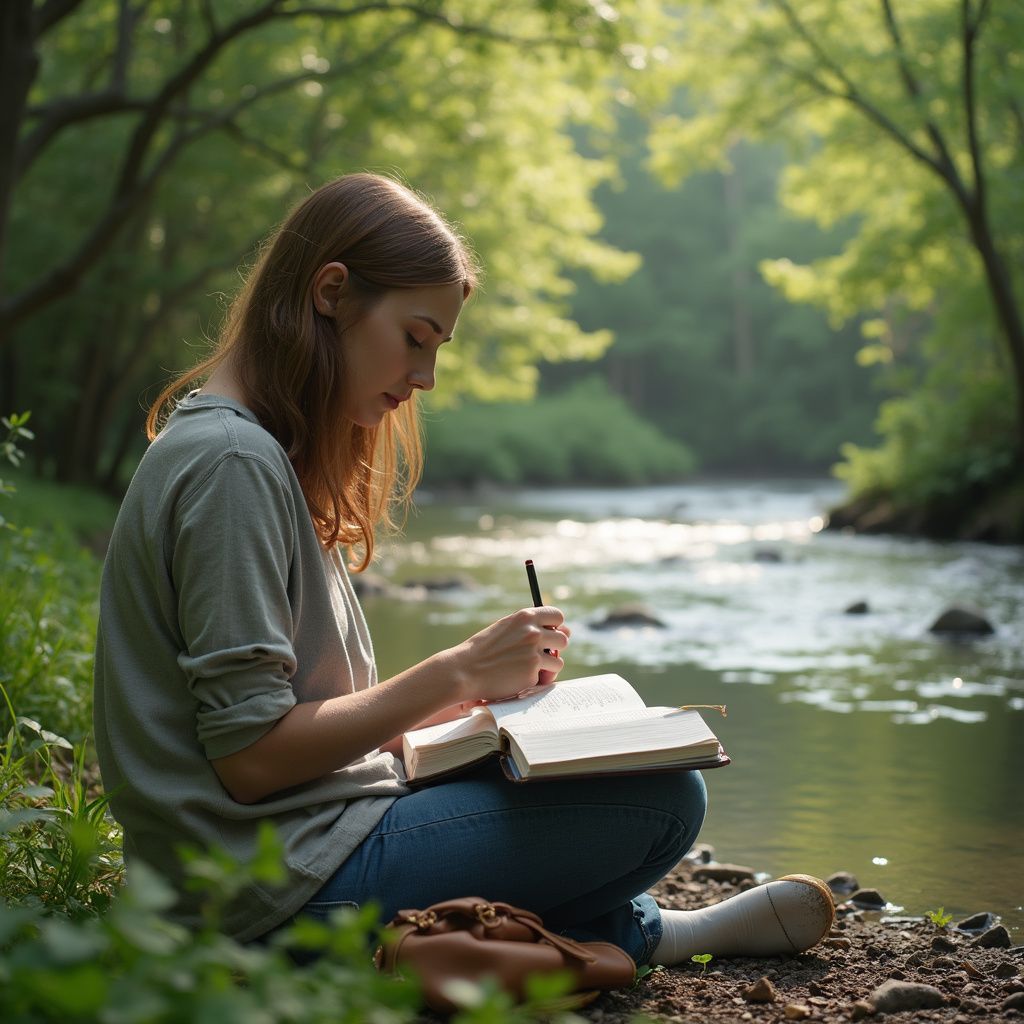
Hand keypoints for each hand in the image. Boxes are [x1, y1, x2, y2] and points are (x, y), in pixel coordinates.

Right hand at [452, 606, 568, 703]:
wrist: (465, 670)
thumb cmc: (484, 650)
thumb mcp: (506, 629)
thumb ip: (531, 627)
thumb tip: (567, 631)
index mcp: (525, 616)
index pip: (557, 615)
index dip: (555, 627)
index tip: (548, 635)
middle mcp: (533, 632)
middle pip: (563, 639)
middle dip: (555, 649)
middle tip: (538, 655)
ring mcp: (534, 653)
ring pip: (558, 661)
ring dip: (547, 668)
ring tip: (527, 669)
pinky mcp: (532, 673)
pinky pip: (545, 678)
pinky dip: (536, 680)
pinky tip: (519, 678)